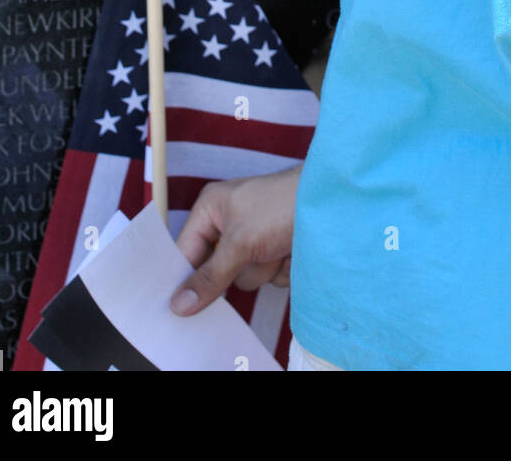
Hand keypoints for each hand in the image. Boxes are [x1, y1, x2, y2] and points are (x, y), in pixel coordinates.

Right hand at [169, 164, 300, 314]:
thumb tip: (179, 305)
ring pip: (246, 277)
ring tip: (277, 245)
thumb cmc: (281, 206)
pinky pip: (269, 278)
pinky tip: (293, 249)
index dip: (183, 277)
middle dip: (238, 267)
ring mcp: (255, 238)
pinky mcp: (276, 250)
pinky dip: (281, 269)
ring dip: (264, 268)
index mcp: (212, 208)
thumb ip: (210, 276)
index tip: (178, 306)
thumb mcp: (240, 242)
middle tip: (248, 257)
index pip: (185, 250)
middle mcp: (230, 222)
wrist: (332, 203)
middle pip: (217, 270)